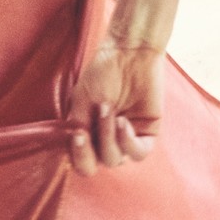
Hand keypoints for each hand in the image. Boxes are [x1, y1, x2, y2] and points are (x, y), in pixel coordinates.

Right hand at [66, 35, 164, 174]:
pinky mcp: (147, 133)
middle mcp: (105, 139)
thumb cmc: (102, 72)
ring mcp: (126, 137)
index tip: (77, 135)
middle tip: (88, 128)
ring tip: (109, 112)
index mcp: (87, 132)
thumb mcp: (81, 100)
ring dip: (108, 139)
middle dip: (90, 151)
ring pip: (115, 160)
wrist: (129, 54)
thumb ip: (78, 126)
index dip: (77, 156)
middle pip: (96, 165)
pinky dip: (128, 142)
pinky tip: (123, 123)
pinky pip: (138, 153)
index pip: (80, 160)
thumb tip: (73, 150)